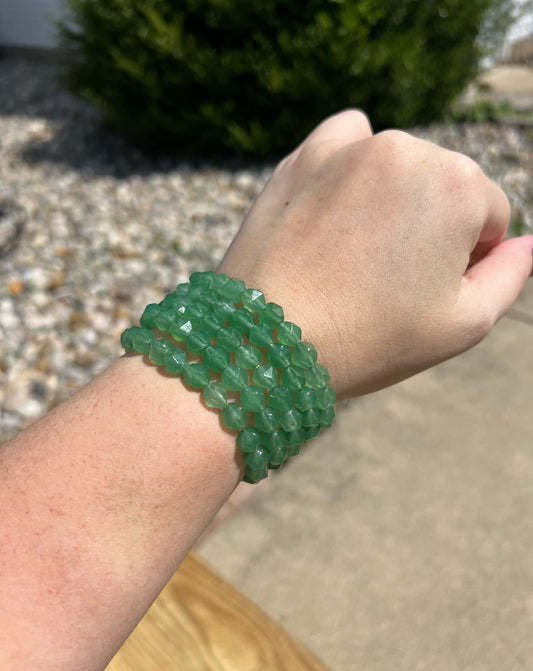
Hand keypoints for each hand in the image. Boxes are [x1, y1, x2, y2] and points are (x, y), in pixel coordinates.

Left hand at [219, 110, 532, 399]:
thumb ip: (510, 275)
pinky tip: (339, 207)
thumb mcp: (462, 325)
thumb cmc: (370, 339)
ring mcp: (351, 148)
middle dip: (429, 227)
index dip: (465, 259)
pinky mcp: (305, 155)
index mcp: (460, 188)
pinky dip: (351, 164)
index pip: (488, 215)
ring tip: (356, 255)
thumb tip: (527, 243)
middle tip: (386, 281)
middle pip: (444, 186)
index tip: (425, 293)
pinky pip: (346, 139)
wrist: (268, 342)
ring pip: (398, 167)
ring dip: (391, 200)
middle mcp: (409, 150)